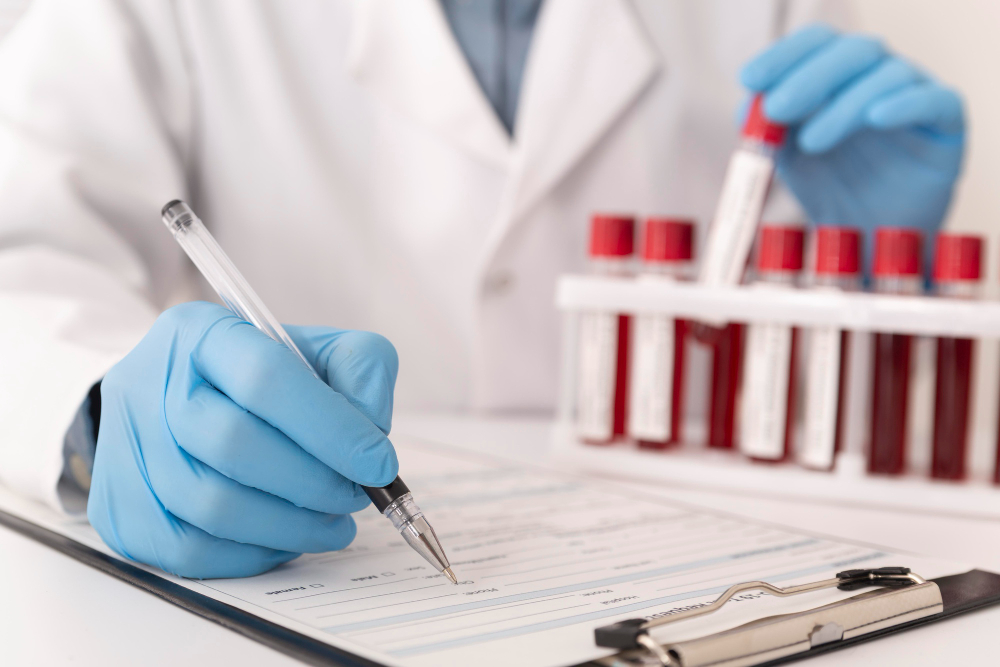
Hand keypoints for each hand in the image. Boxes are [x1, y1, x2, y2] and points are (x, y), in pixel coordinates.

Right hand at [87, 301, 398, 578]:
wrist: (175, 405)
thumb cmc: (258, 380)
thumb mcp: (315, 350)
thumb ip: (359, 369)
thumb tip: (371, 430)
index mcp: (200, 333)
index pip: (264, 376)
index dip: (330, 427)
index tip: (379, 463)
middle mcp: (149, 385)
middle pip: (234, 444)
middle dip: (314, 481)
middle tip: (356, 495)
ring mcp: (127, 451)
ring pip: (214, 506)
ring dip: (292, 524)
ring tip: (333, 520)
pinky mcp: (122, 511)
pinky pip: (193, 550)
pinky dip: (255, 552)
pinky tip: (289, 536)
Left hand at [741, 25, 964, 251]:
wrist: (870, 237)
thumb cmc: (831, 188)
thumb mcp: (789, 158)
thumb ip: (770, 130)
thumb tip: (748, 105)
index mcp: (840, 75)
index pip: (816, 44)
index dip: (783, 56)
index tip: (749, 79)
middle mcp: (878, 75)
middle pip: (850, 52)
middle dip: (808, 78)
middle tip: (777, 107)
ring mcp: (915, 94)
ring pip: (887, 75)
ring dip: (844, 104)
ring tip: (812, 140)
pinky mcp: (946, 122)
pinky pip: (932, 100)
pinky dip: (903, 104)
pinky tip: (875, 119)